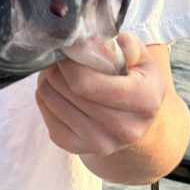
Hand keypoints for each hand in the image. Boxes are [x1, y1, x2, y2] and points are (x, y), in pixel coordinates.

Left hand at [36, 34, 183, 178]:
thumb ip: (124, 45)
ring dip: (47, 81)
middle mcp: (125, 128)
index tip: (68, 49)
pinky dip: (45, 99)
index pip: (86, 83)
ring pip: (53, 102)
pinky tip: (56, 90)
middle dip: (57, 68)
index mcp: (144, 100)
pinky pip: (47, 119)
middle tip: (59, 57)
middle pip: (69, 91)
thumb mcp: (142, 58)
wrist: (136, 121)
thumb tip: (95, 40)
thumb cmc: (137, 81)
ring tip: (56, 71)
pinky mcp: (78, 149)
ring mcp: (101, 143)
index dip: (70, 62)